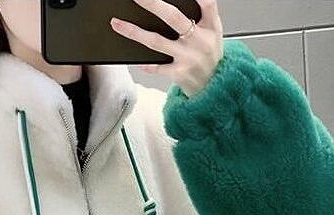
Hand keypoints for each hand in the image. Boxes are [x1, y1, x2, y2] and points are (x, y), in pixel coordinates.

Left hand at [109, 0, 224, 97]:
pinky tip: (136, 61)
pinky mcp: (179, 73)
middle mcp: (199, 40)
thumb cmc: (209, 56)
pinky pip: (157, 67)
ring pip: (157, 42)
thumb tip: (184, 0)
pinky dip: (146, 64)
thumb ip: (204, 13)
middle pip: (173, 17)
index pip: (206, 3)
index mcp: (210, 26)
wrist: (216, 86)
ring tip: (118, 23)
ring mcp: (188, 57)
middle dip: (153, 4)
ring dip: (134, 32)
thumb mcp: (214, 32)